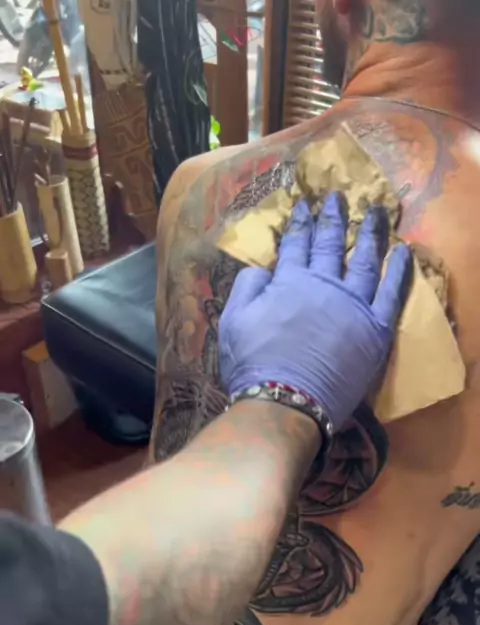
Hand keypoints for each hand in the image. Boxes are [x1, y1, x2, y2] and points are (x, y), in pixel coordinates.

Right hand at [219, 193, 411, 430]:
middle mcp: (325, 284)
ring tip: (375, 212)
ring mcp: (354, 304)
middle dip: (334, 218)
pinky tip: (403, 250)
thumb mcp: (233, 322)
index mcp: (290, 282)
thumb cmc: (253, 366)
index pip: (296, 244)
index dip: (300, 223)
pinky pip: (392, 292)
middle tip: (338, 198)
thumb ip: (247, 288)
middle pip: (331, 244)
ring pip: (366, 260)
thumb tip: (263, 270)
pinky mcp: (376, 328)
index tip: (305, 206)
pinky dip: (399, 269)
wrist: (286, 402)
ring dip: (370, 233)